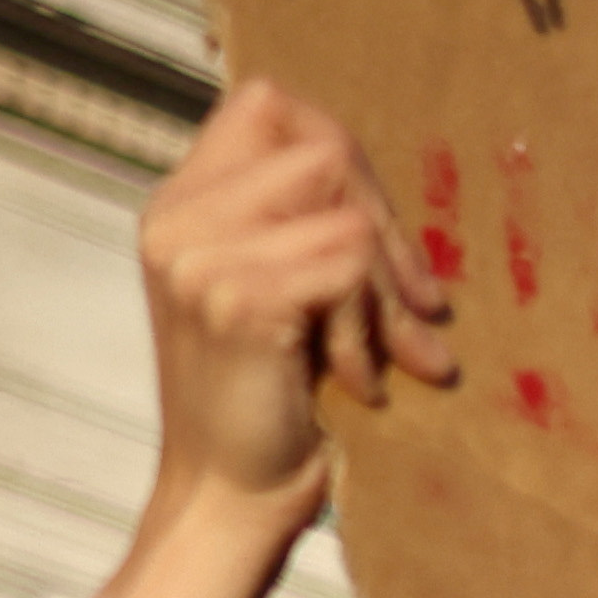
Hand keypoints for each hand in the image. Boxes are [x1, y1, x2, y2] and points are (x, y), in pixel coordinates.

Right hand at [106, 81, 456, 597]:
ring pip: (348, 213)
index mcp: (182, 203)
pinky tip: (355, 379)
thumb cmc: (273, 395)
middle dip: (390, 230)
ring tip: (383, 355)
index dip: (342, 155)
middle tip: (420, 310)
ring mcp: (195, 254)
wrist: (233, 493)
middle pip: (325, 149)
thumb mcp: (289, 289)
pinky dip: (372, 327)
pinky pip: (350, 264)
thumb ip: (307, 221)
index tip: (378, 236)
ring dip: (387, 295)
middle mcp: (176, 217)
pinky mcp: (232, 297)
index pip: (270, 104)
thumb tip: (375, 177)